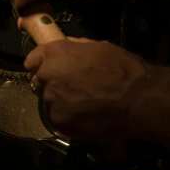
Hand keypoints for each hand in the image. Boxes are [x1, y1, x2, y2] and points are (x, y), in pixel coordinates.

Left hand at [24, 38, 149, 140]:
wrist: (137, 99)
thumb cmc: (122, 69)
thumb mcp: (99, 47)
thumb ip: (76, 48)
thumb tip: (67, 47)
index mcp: (55, 54)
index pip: (33, 60)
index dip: (43, 65)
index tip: (53, 70)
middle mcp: (47, 77)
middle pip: (42, 83)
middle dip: (56, 85)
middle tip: (78, 89)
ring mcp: (51, 102)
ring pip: (52, 103)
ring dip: (64, 104)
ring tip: (88, 105)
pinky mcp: (59, 123)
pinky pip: (61, 120)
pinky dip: (71, 120)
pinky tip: (89, 117)